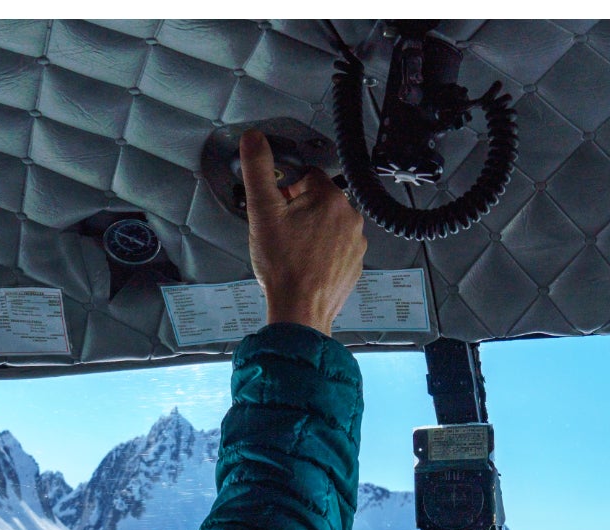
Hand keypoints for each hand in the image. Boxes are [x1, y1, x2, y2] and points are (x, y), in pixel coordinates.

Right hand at [242, 129, 367, 332]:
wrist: (300, 309)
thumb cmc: (283, 265)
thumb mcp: (261, 211)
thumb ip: (258, 170)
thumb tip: (253, 139)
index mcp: (330, 198)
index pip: (306, 176)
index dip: (286, 190)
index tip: (277, 208)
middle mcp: (350, 216)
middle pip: (318, 200)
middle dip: (298, 211)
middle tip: (281, 232)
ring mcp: (355, 241)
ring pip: (327, 224)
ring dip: (310, 231)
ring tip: (292, 250)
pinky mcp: (354, 263)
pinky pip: (335, 247)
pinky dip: (320, 252)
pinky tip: (303, 263)